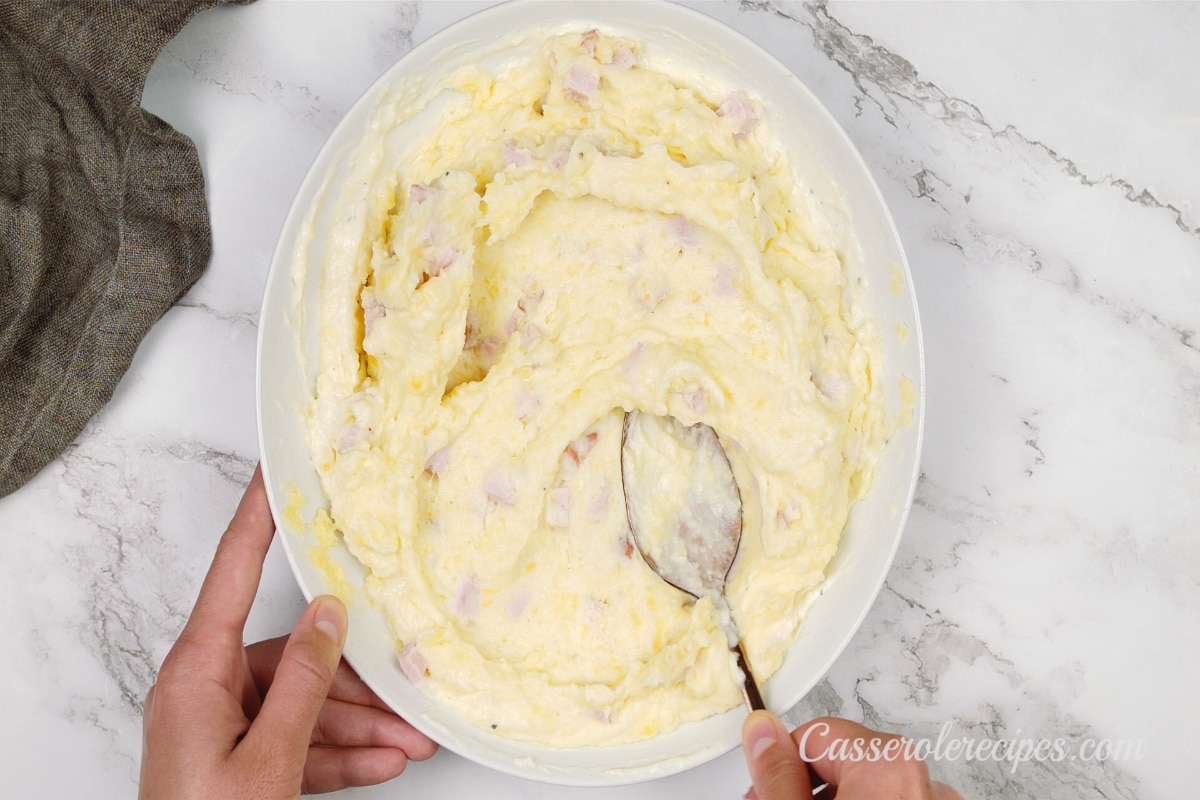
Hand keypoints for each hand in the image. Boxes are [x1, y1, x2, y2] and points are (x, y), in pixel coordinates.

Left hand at [139, 466, 436, 797]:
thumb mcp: (265, 760)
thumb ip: (303, 683)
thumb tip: (330, 615)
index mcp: (195, 672)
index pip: (232, 571)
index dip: (257, 516)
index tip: (276, 470)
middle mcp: (206, 689)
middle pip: (293, 657)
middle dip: (355, 681)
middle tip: (407, 685)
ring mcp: (223, 726)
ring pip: (304, 704)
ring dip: (359, 726)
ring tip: (410, 739)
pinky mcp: (239, 759)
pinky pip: (297, 741)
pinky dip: (339, 753)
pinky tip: (382, 761)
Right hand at [742, 711, 960, 799]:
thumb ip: (778, 774)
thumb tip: (760, 732)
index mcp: (886, 761)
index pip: (816, 734)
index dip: (780, 763)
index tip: (762, 790)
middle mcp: (921, 778)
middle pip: (844, 761)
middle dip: (807, 785)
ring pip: (871, 788)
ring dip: (838, 799)